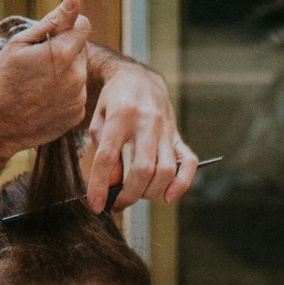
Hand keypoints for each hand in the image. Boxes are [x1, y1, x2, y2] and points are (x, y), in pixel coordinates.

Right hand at [0, 0, 90, 162]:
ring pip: (78, 73)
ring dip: (64, 73)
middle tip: (37, 64)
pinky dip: (64, 94)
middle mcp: (77, 76)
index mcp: (64, 53)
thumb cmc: (2, 81)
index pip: (83, 25)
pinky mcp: (76, 116)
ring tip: (38, 85)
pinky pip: (76, 95)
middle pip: (80, 49)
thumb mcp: (20, 43)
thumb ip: (53, 20)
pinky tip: (43, 99)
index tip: (51, 36)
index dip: (67, 26)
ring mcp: (78, 98)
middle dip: (64, 50)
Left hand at [86, 58, 197, 211]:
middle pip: (142, 169)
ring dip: (149, 192)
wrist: (139, 79)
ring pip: (165, 172)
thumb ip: (103, 153)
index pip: (107, 157)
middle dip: (128, 195)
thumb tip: (112, 186)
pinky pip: (188, 164)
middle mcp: (147, 121)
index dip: (100, 185)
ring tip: (136, 194)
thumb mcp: (99, 121)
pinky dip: (181, 185)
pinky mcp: (178, 136)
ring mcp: (166, 129)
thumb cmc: (114, 102)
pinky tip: (167, 196)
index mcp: (121, 114)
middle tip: (117, 204)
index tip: (95, 205)